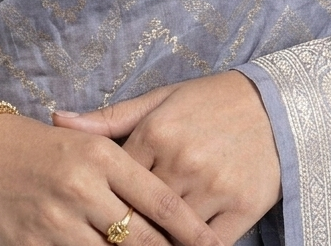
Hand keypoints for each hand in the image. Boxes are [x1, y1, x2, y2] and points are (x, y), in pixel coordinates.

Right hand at [0, 109, 222, 245]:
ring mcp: (57, 221)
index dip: (192, 231)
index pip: (160, 201)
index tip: (213, 245)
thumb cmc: (41, 147)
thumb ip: (128, 166)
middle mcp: (82, 187)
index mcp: (101, 155)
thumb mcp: (87, 141)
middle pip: (143, 238)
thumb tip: (172, 204)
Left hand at [52, 72, 280, 242]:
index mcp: (156, 134)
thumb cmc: (208, 102)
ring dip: (157, 244)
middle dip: (125, 231)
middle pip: (140, 215)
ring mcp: (213, 188)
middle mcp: (182, 161)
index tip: (92, 216)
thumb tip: (57, 119)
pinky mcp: (241, 208)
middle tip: (113, 237)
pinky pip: (207, 245)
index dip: (104, 203)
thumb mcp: (159, 100)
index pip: (116, 183)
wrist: (273, 105)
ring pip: (171, 235)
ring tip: (142, 244)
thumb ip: (108, 119)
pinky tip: (179, 245)